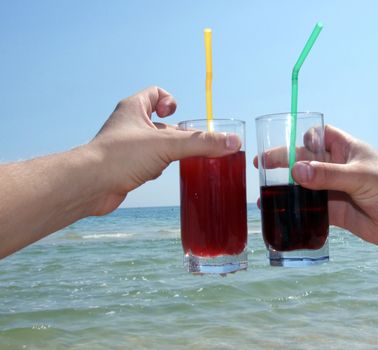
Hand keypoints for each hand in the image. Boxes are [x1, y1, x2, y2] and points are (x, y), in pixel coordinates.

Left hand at [88, 86, 240, 215]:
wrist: (90, 185)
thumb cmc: (121, 156)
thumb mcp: (167, 145)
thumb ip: (201, 143)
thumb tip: (233, 143)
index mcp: (134, 109)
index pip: (155, 93)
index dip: (170, 101)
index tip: (177, 114)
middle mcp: (129, 125)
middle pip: (161, 123)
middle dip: (178, 132)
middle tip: (191, 142)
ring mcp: (126, 147)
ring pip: (156, 144)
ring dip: (170, 151)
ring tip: (178, 158)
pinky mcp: (126, 166)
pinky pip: (149, 162)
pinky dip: (158, 167)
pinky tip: (160, 173)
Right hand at [255, 125, 377, 250]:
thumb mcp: (359, 176)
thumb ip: (327, 174)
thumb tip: (294, 171)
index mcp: (347, 149)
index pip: (321, 135)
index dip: (303, 137)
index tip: (283, 143)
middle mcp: (338, 168)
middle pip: (306, 160)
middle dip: (284, 162)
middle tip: (261, 166)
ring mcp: (336, 190)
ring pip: (306, 186)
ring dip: (288, 189)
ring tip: (265, 194)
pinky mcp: (336, 211)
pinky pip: (312, 209)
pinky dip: (298, 211)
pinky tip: (282, 214)